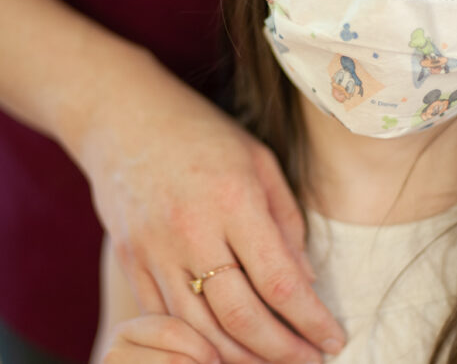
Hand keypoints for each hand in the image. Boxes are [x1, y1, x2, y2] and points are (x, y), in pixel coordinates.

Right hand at [59, 53, 344, 363]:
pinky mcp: (130, 261)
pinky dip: (197, 343)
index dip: (311, 320)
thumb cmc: (201, 133)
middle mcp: (191, 230)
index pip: (280, 281)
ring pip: (200, 330)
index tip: (334, 339)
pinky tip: (225, 349)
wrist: (122, 116)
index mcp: (233, 199)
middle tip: (309, 360)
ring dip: (241, 358)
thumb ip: (286, 222)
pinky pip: (165, 318)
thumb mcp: (259, 161)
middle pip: (241, 317)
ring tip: (272, 361)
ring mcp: (154, 250)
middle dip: (282, 350)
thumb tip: (305, 283)